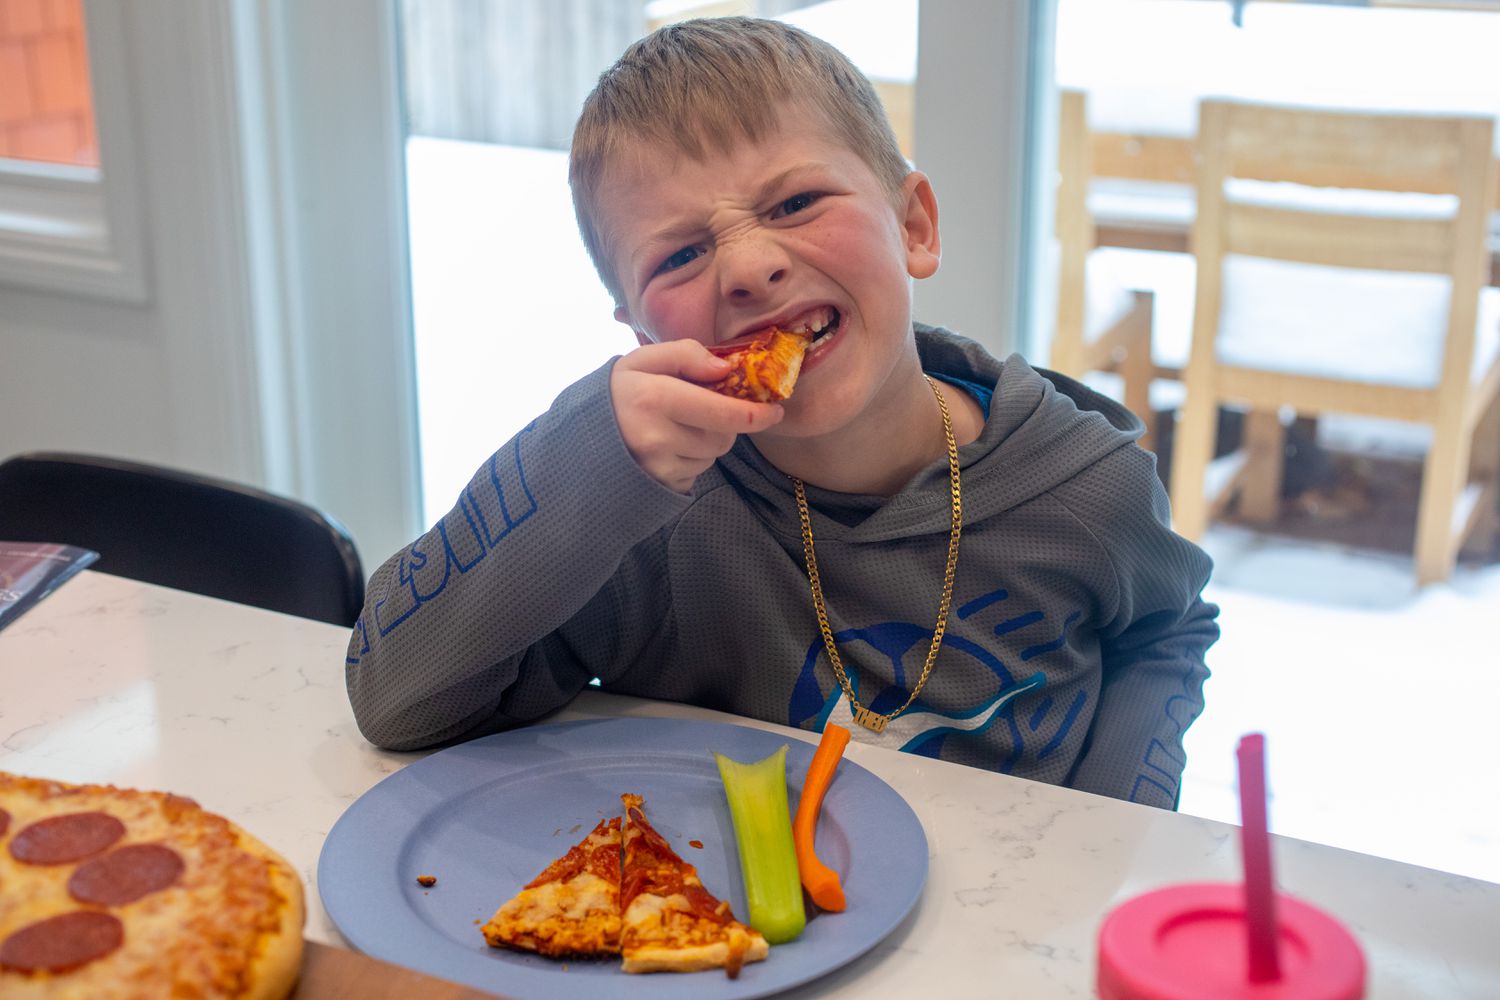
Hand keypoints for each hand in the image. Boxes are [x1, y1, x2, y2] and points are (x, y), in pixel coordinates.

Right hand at [610, 340, 784, 492]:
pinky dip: (692, 458)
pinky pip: (696, 471)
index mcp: (654, 398)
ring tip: (677, 426)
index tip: (774, 410)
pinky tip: (668, 447)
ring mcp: (658, 466)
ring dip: (707, 440)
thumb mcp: (642, 360)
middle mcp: (657, 437)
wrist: (582, 437)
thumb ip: (684, 354)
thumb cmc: (618, 393)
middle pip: (724, 436)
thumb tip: (726, 368)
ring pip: (712, 455)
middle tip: (704, 409)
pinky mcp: (660, 485)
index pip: (724, 411)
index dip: (756, 413)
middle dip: (725, 423)